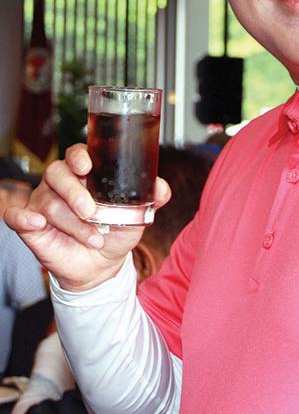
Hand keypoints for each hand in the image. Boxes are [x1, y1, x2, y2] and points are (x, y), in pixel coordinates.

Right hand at [4, 144, 170, 291]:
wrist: (100, 267)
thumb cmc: (115, 233)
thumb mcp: (137, 216)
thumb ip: (151, 198)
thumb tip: (161, 188)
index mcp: (86, 174)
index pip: (76, 153)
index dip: (79, 156)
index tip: (87, 166)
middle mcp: (62, 183)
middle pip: (57, 173)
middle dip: (74, 192)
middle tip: (91, 212)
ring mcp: (43, 202)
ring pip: (48, 202)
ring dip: (73, 223)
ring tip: (94, 237)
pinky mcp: (29, 226)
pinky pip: (16, 216)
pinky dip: (22, 218)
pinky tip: (36, 223)